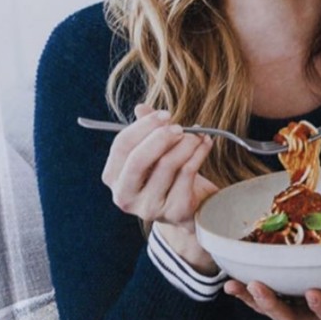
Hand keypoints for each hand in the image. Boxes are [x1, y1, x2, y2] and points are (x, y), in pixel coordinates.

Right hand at [101, 104, 218, 272]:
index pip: (121, 146)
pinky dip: (199, 154)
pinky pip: (187, 174)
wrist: (190, 208)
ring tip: (198, 134)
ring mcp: (148, 207)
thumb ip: (147, 130)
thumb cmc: (168, 175)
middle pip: (138, 160)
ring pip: (167, 165)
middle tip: (180, 127)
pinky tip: (206, 143)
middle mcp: (125, 196)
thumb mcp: (155, 152)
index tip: (165, 115)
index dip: (143, 127)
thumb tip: (142, 108)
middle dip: (161, 138)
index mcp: (114, 177)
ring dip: (186, 144)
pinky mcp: (173, 211)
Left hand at [224, 259, 320, 319]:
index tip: (313, 293)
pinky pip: (268, 309)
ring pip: (275, 314)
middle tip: (257, 287)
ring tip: (233, 285)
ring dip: (254, 300)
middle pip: (292, 318)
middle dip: (273, 304)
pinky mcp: (293, 315)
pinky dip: (249, 298)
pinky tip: (231, 285)